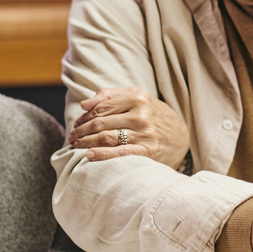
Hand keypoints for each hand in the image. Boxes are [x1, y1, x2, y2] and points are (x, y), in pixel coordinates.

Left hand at [68, 87, 189, 169]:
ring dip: (86, 142)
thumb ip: (110, 95)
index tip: (75, 124)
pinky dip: (102, 155)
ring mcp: (145, 133)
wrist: (181, 135)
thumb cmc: (153, 115)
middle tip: (72, 137)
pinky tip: (89, 156)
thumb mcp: (137, 97)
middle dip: (81, 131)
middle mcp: (141, 114)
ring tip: (76, 146)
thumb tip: (85, 104)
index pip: (101, 107)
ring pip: (106, 137)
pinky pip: (120, 153)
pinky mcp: (148, 151)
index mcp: (137, 97)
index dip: (84, 117)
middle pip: (100, 122)